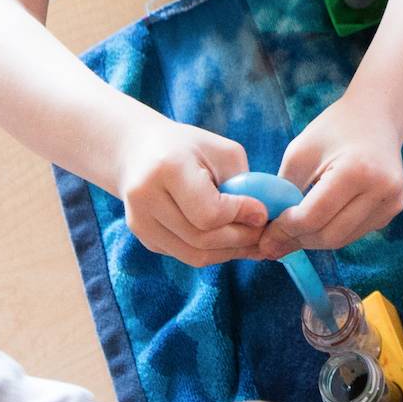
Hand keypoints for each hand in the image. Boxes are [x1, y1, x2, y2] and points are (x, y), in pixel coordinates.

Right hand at [112, 116, 266, 264]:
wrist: (139, 150)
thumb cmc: (189, 146)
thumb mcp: (221, 151)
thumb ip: (242, 183)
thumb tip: (260, 220)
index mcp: (168, 168)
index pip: (208, 213)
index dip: (239, 216)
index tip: (262, 213)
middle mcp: (146, 198)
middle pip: (201, 239)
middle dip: (240, 240)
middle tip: (263, 234)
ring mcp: (140, 222)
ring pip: (193, 255)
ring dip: (228, 253)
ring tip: (252, 243)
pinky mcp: (143, 237)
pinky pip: (184, 255)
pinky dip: (211, 252)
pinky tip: (229, 242)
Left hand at [272, 96, 402, 252]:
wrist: (376, 115)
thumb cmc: (334, 129)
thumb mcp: (301, 152)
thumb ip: (283, 193)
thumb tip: (269, 238)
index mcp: (357, 170)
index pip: (314, 217)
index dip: (285, 230)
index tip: (266, 233)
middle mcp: (382, 189)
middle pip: (329, 236)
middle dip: (298, 239)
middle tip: (275, 238)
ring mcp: (392, 202)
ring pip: (342, 240)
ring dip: (314, 239)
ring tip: (294, 229)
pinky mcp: (393, 209)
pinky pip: (354, 233)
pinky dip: (333, 231)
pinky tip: (321, 218)